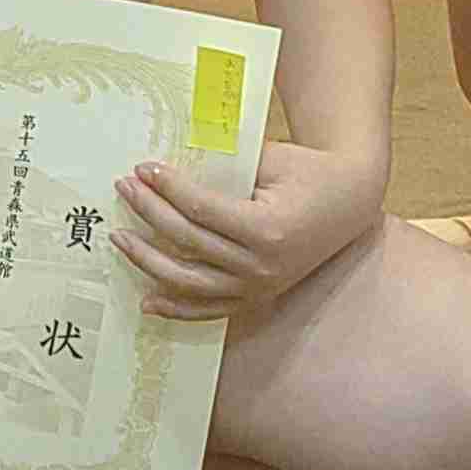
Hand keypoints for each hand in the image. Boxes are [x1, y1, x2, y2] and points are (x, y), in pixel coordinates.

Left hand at [111, 139, 375, 321]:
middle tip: (124, 188)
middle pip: (188, 242)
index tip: (143, 168)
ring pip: (190, 282)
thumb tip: (168, 165)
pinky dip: (177, 307)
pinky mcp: (258, 297)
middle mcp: (261, 266)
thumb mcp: (271, 159)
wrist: (350, 201)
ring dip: (149, 261)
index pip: (200, 210)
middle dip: (150, 213)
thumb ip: (224, 165)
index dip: (167, 188)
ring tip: (120, 238)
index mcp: (266, 228)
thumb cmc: (310, 172)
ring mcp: (259, 287)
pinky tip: (147, 299)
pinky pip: (210, 309)